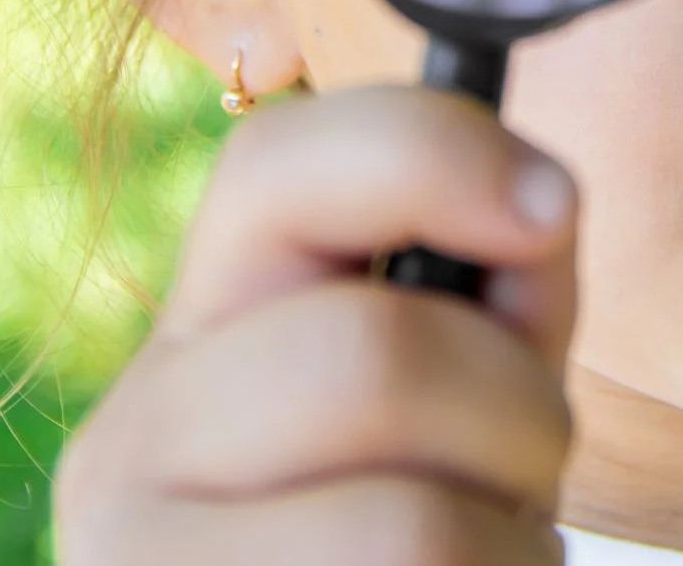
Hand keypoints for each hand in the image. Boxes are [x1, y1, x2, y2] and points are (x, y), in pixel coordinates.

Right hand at [55, 85, 578, 562]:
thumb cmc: (424, 550)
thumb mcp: (456, 407)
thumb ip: (491, 301)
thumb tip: (536, 204)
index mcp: (198, 338)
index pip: (271, 169)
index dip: (430, 155)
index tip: (551, 207)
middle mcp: (131, 447)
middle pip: (371, 354)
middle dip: (515, 414)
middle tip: (518, 477)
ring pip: (406, 525)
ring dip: (507, 546)